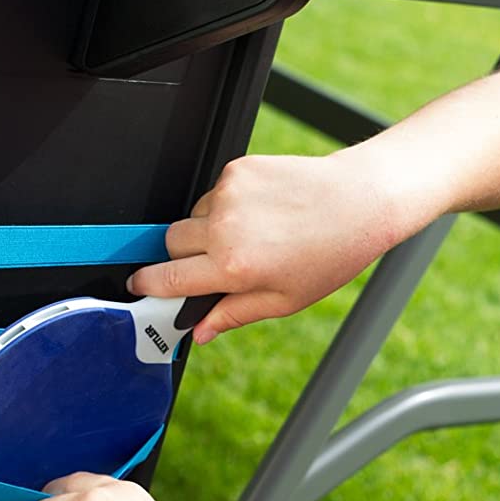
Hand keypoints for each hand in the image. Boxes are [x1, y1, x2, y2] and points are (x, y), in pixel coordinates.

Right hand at [127, 151, 410, 343]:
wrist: (360, 201)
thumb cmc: (331, 253)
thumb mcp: (284, 300)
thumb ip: (233, 314)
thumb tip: (199, 331)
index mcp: (233, 267)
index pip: (168, 278)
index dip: (148, 284)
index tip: (139, 285)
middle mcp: (224, 227)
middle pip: (170, 242)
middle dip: (182, 256)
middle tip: (216, 264)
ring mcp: (228, 194)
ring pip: (192, 216)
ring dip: (208, 229)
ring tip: (254, 236)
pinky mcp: (237, 169)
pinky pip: (214, 193)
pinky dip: (227, 205)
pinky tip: (263, 213)